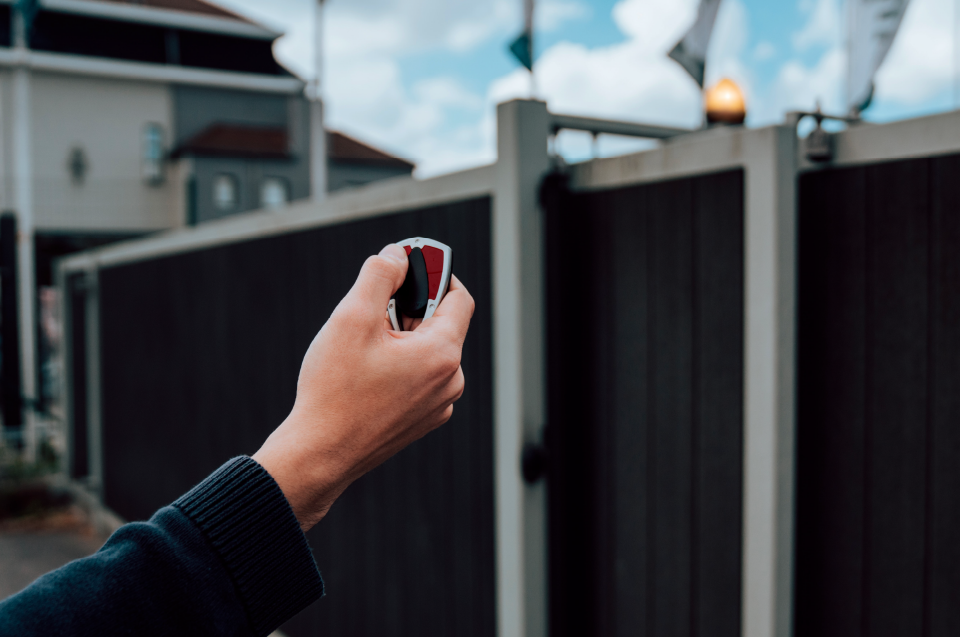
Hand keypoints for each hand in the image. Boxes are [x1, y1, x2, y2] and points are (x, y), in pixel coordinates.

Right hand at [252, 244, 474, 530]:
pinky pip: (419, 378)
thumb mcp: (353, 318)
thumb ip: (379, 275)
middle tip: (372, 310)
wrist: (321, 453)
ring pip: (427, 352)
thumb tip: (396, 255)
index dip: (435, 274)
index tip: (410, 265)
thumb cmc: (334, 391)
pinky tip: (366, 374)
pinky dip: (399, 366)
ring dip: (401, 339)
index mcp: (442, 354)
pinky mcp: (421, 420)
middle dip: (408, 309)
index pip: (458, 298)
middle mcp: (450, 381)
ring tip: (364, 347)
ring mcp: (438, 405)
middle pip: (440, 325)